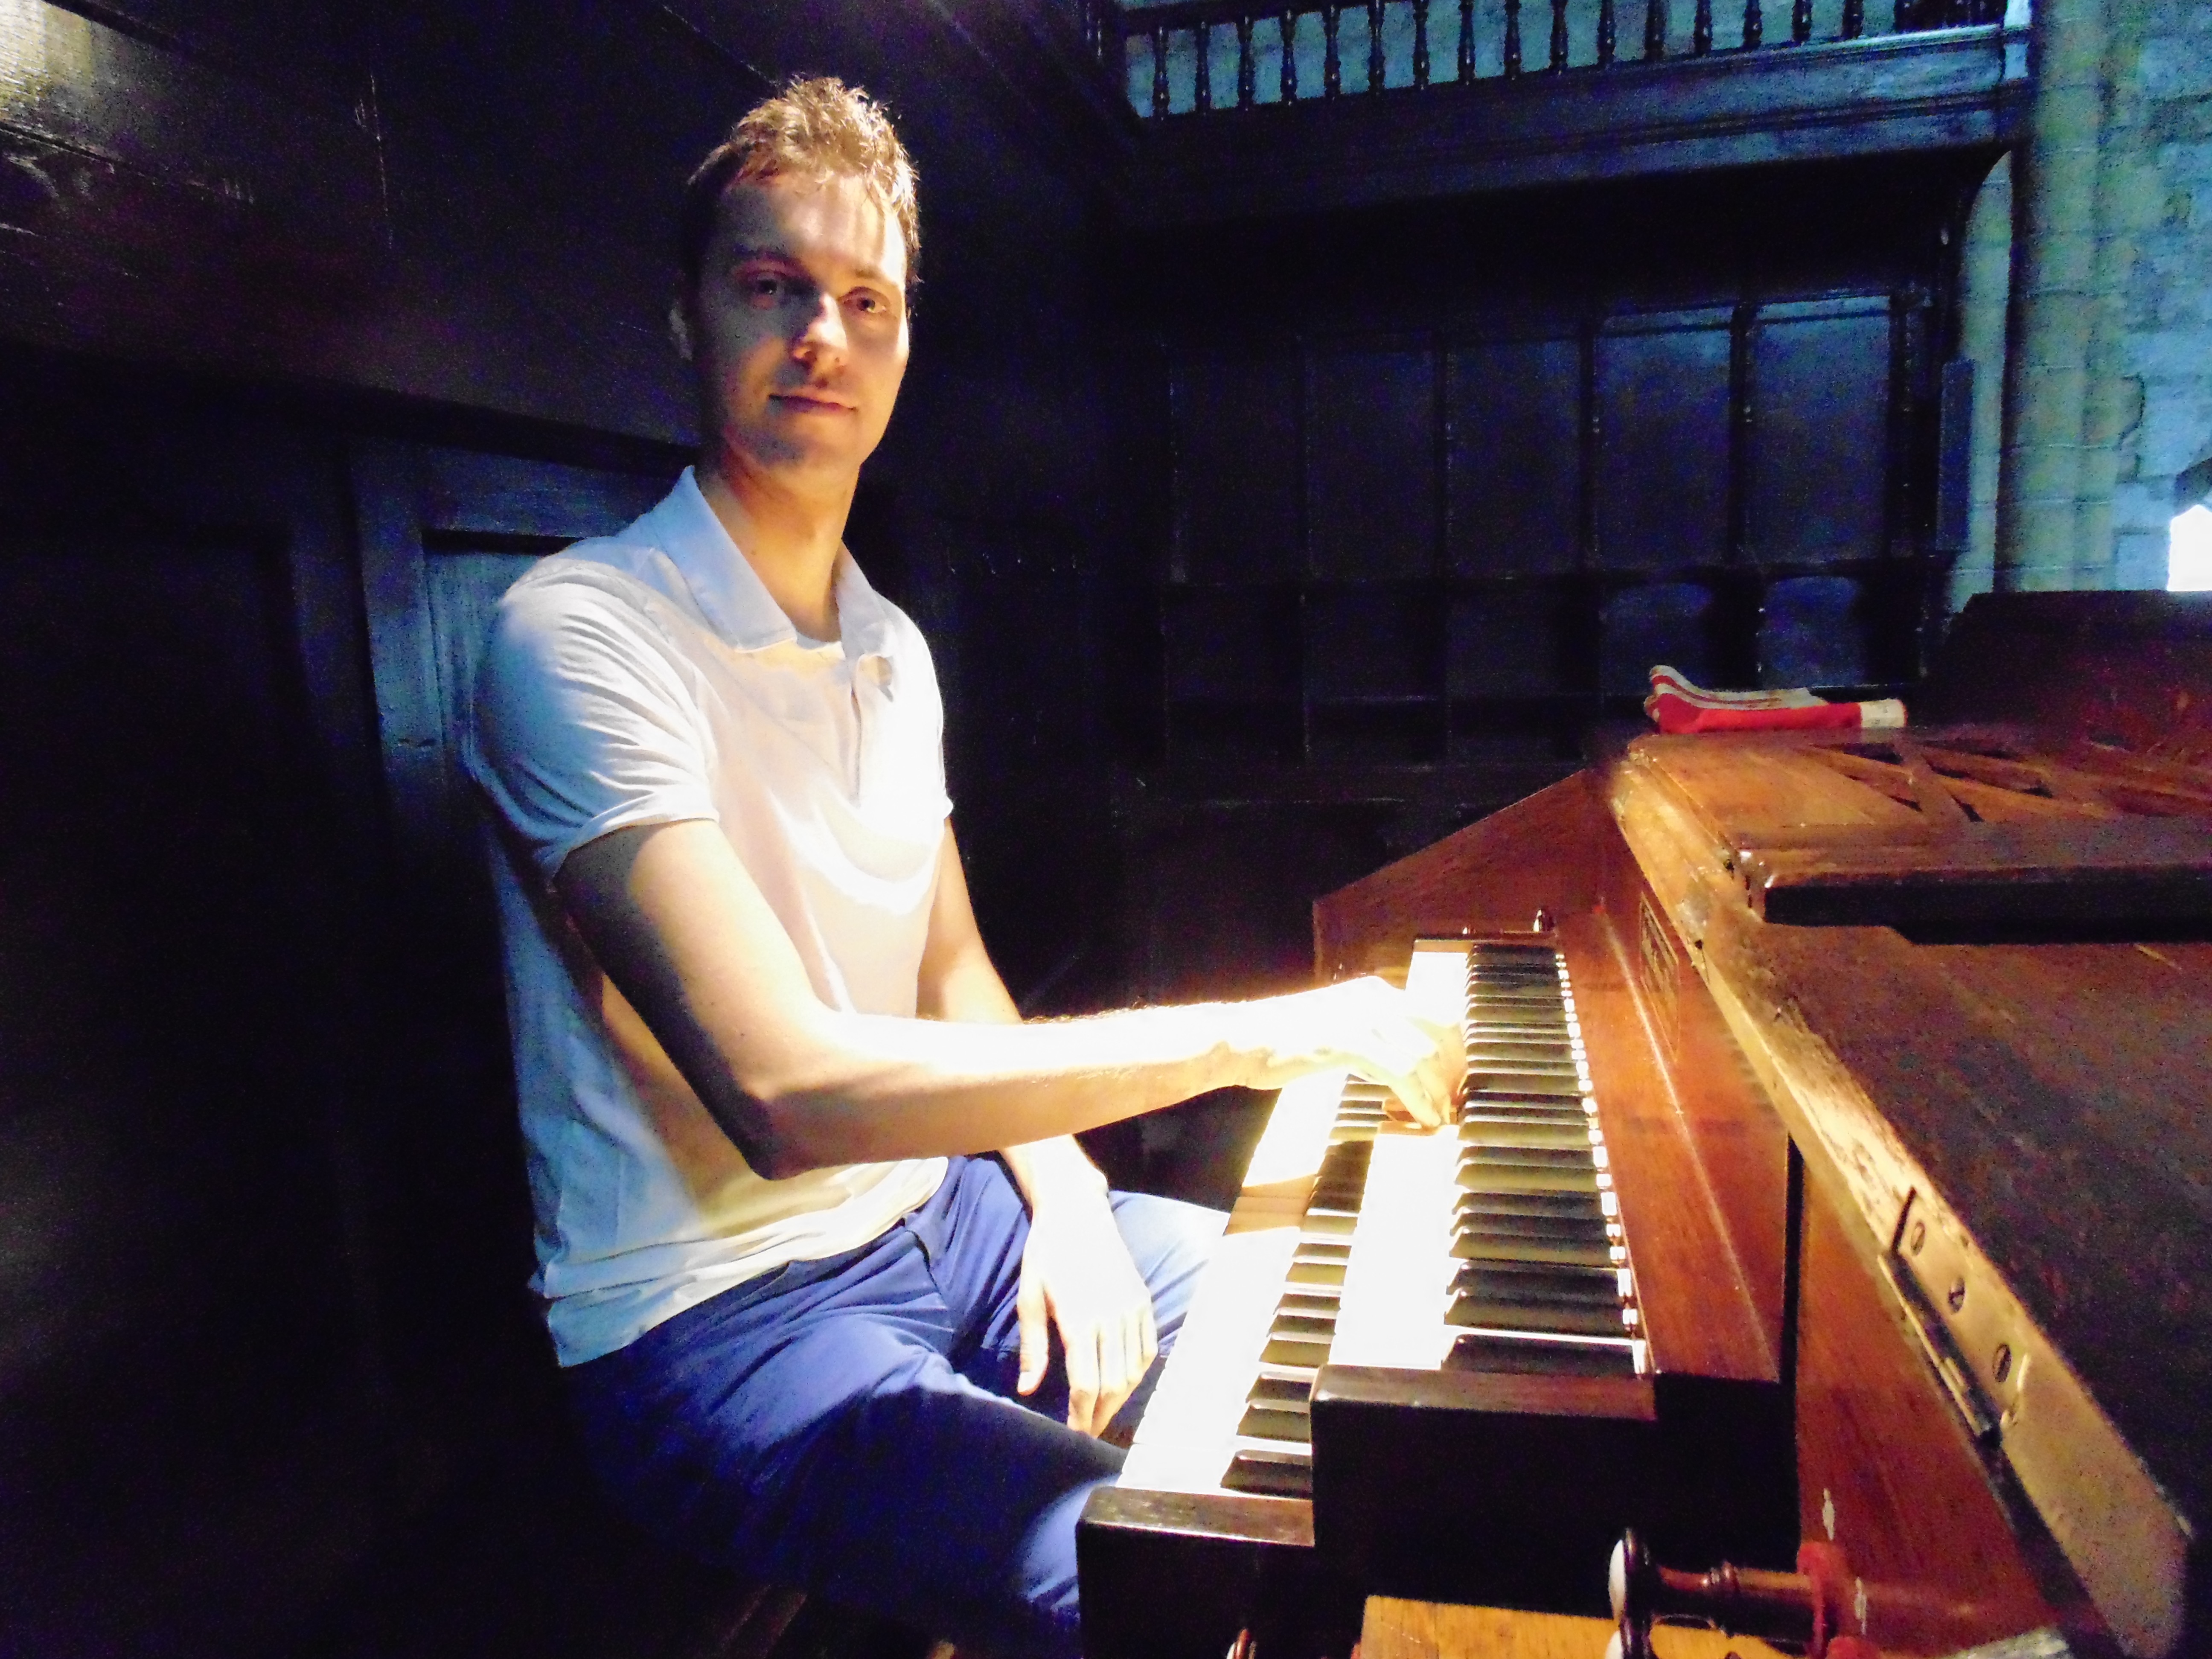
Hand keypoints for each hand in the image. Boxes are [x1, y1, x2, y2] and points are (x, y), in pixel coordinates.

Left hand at [1016, 1191, 1159, 1436]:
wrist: (1078, 1213)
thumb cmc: (1046, 1254)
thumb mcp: (1029, 1296)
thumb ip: (1033, 1346)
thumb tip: (1028, 1389)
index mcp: (1079, 1319)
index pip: (1085, 1384)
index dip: (1080, 1416)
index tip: (1072, 1436)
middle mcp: (1111, 1318)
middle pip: (1113, 1385)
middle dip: (1099, 1415)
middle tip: (1085, 1434)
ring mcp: (1132, 1309)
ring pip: (1134, 1372)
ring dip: (1119, 1400)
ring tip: (1101, 1414)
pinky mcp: (1143, 1301)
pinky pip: (1147, 1349)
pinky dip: (1138, 1374)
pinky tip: (1123, 1385)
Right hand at [1240, 976, 1464, 1127]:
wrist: (1241, 1039)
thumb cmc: (1281, 1039)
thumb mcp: (1336, 1029)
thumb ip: (1370, 1040)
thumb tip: (1398, 1067)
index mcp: (1374, 992)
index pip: (1435, 1012)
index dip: (1455, 1049)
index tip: (1458, 1079)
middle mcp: (1375, 997)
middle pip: (1441, 1028)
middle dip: (1456, 1068)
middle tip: (1458, 1100)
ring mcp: (1363, 1017)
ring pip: (1425, 1054)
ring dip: (1440, 1090)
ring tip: (1442, 1116)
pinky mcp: (1349, 1042)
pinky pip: (1401, 1073)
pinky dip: (1419, 1099)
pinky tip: (1423, 1118)